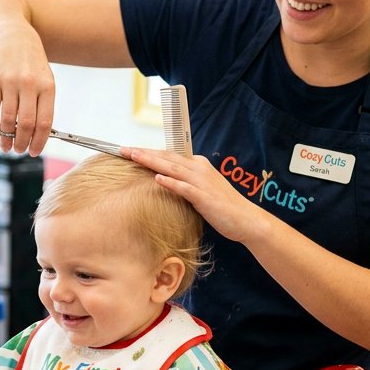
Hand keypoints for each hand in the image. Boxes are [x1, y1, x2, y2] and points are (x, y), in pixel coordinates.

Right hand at [0, 25, 55, 155]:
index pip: (44, 122)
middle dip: (21, 142)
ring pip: (7, 119)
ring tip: (5, 145)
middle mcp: (29, 84)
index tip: (34, 152)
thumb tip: (35, 137)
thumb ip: (42, 106)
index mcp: (47, 87)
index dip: (39, 141)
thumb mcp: (45, 81)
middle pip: (25, 124)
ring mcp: (10, 82)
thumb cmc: (33, 65)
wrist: (15, 37)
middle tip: (18, 150)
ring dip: (5, 137)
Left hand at [127, 146, 263, 244]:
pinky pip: (185, 188)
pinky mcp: (205, 197)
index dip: (148, 152)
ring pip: (172, 167)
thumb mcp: (202, 190)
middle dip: (143, 152)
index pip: (168, 155)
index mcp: (198, 165)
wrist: (246, 220)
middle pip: (166, 157)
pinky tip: (158, 178)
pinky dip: (171, 182)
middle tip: (122, 149)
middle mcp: (199, 168)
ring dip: (152, 161)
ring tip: (133, 156)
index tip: (130, 150)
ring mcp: (202, 182)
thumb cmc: (222, 207)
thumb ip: (185, 184)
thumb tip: (166, 182)